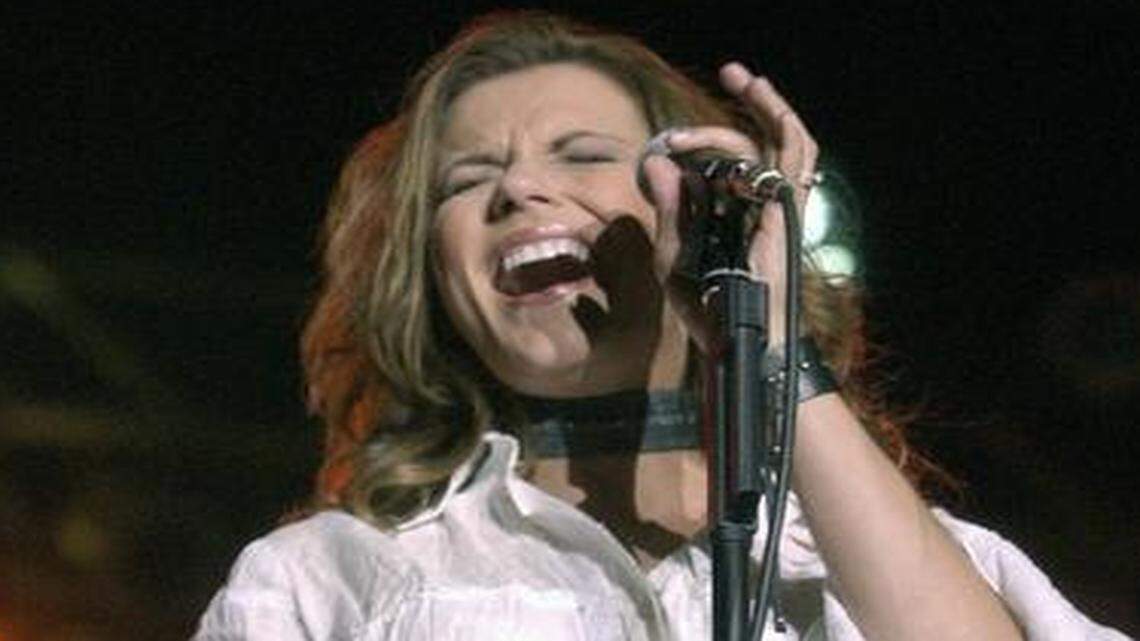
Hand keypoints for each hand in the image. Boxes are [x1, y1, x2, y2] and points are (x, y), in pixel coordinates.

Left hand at [641, 61, 818, 348]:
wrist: (735, 339)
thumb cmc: (705, 309)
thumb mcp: (673, 257)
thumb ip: (668, 210)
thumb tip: (657, 162)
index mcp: (731, 213)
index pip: (722, 162)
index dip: (694, 145)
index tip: (663, 148)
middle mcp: (758, 204)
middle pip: (759, 141)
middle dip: (746, 105)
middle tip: (731, 72)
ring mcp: (776, 206)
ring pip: (780, 140)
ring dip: (764, 106)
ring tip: (745, 78)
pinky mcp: (785, 210)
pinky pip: (788, 159)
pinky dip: (772, 131)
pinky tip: (752, 108)